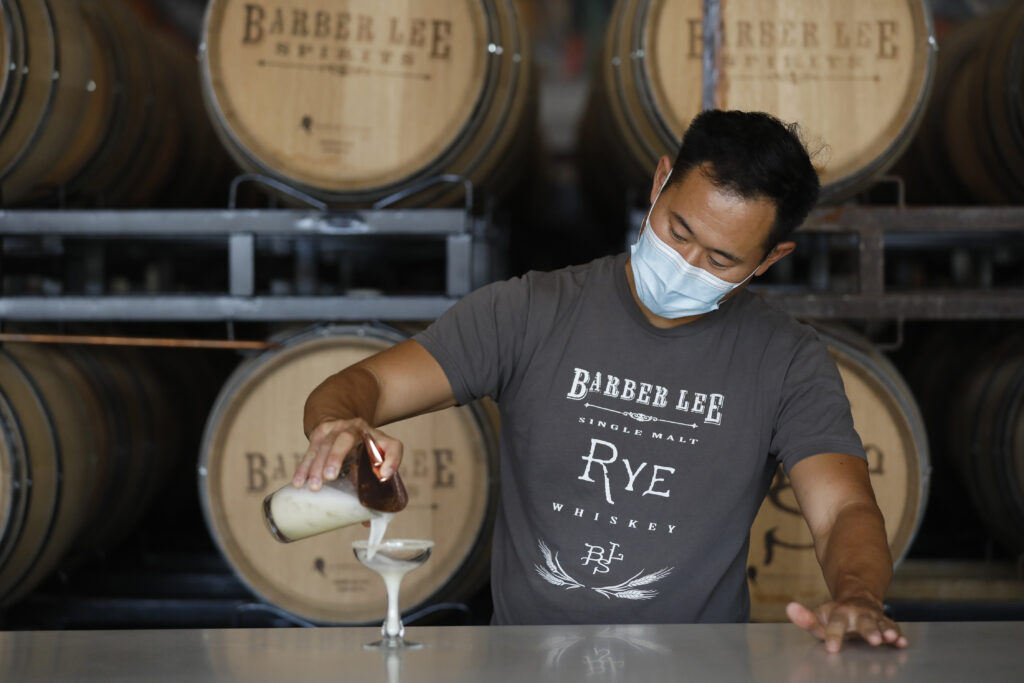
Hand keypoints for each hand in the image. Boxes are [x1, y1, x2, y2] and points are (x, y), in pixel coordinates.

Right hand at [291, 418, 403, 490]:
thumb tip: (367, 521)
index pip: (393, 447)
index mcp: (379, 441)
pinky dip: (304, 467)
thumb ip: (372, 489)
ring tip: (314, 487)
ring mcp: (338, 428)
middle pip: (347, 438)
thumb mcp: (371, 464)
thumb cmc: (362, 451)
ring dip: (317, 465)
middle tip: (329, 477)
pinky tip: (299, 482)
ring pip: (325, 444)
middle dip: (336, 457)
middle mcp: (359, 430)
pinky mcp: (321, 432)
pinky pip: (311, 450)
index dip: (392, 459)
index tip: (386, 475)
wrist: (345, 426)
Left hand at [786, 599, 907, 652]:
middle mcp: (857, 614)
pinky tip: (902, 643)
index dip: (834, 635)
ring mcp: (873, 618)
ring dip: (887, 631)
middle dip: (869, 630)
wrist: (857, 601)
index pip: (835, 623)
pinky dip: (899, 635)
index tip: (832, 648)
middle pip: (863, 621)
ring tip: (892, 638)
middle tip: (873, 640)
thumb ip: (805, 618)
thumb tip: (790, 608)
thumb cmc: (834, 616)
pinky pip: (893, 628)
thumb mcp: (819, 617)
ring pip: (881, 624)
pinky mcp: (886, 624)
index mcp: (839, 613)